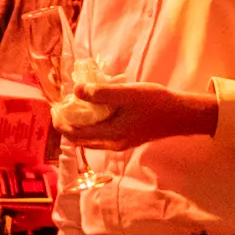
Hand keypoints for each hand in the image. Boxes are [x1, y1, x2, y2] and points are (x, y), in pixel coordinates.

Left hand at [53, 79, 215, 147]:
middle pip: (80, 138)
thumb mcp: (127, 93)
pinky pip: (101, 133)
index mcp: (110, 136)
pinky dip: (92, 122)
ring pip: (90, 136)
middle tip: (62, 103)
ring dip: (80, 122)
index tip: (54, 106)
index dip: (60, 122)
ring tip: (76, 103)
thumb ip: (101, 93)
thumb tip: (76, 91)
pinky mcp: (125, 137)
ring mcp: (119, 142)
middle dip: (68, 122)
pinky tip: (96, 106)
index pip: (74, 135)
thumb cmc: (155, 102)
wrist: (180, 115)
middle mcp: (112, 144)